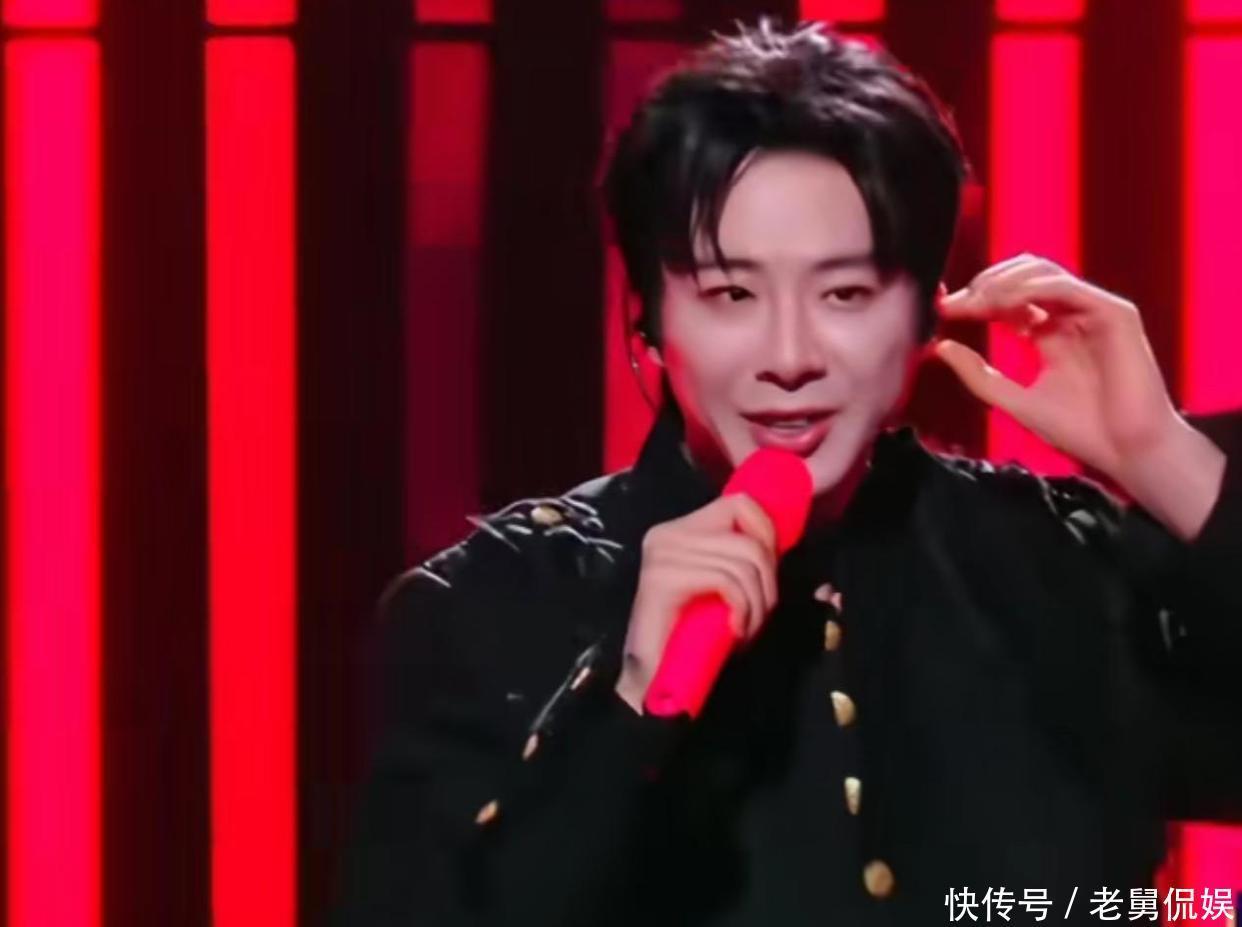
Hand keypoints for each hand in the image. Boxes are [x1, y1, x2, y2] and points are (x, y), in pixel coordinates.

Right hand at [615, 494, 776, 713]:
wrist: (651, 679)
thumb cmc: (690, 637)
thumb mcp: (722, 587)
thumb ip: (740, 559)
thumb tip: (784, 544)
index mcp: (681, 529)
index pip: (740, 503)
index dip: (767, 534)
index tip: (769, 574)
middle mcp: (668, 533)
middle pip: (749, 538)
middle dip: (769, 582)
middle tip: (760, 615)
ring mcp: (663, 553)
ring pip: (743, 562)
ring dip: (757, 604)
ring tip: (747, 629)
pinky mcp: (663, 577)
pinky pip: (727, 581)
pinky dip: (743, 610)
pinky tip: (735, 631)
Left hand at [932, 253, 1181, 484]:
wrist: (1127, 451)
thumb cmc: (1079, 431)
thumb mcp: (1015, 400)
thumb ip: (979, 375)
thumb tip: (940, 347)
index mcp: (1049, 334)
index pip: (1008, 300)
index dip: (974, 298)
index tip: (944, 308)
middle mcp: (1070, 317)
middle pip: (1024, 275)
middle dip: (986, 283)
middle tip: (959, 303)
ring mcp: (1093, 312)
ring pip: (1044, 272)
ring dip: (1004, 281)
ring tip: (977, 301)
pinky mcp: (1114, 313)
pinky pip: (1066, 287)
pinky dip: (1031, 289)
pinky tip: (1004, 304)